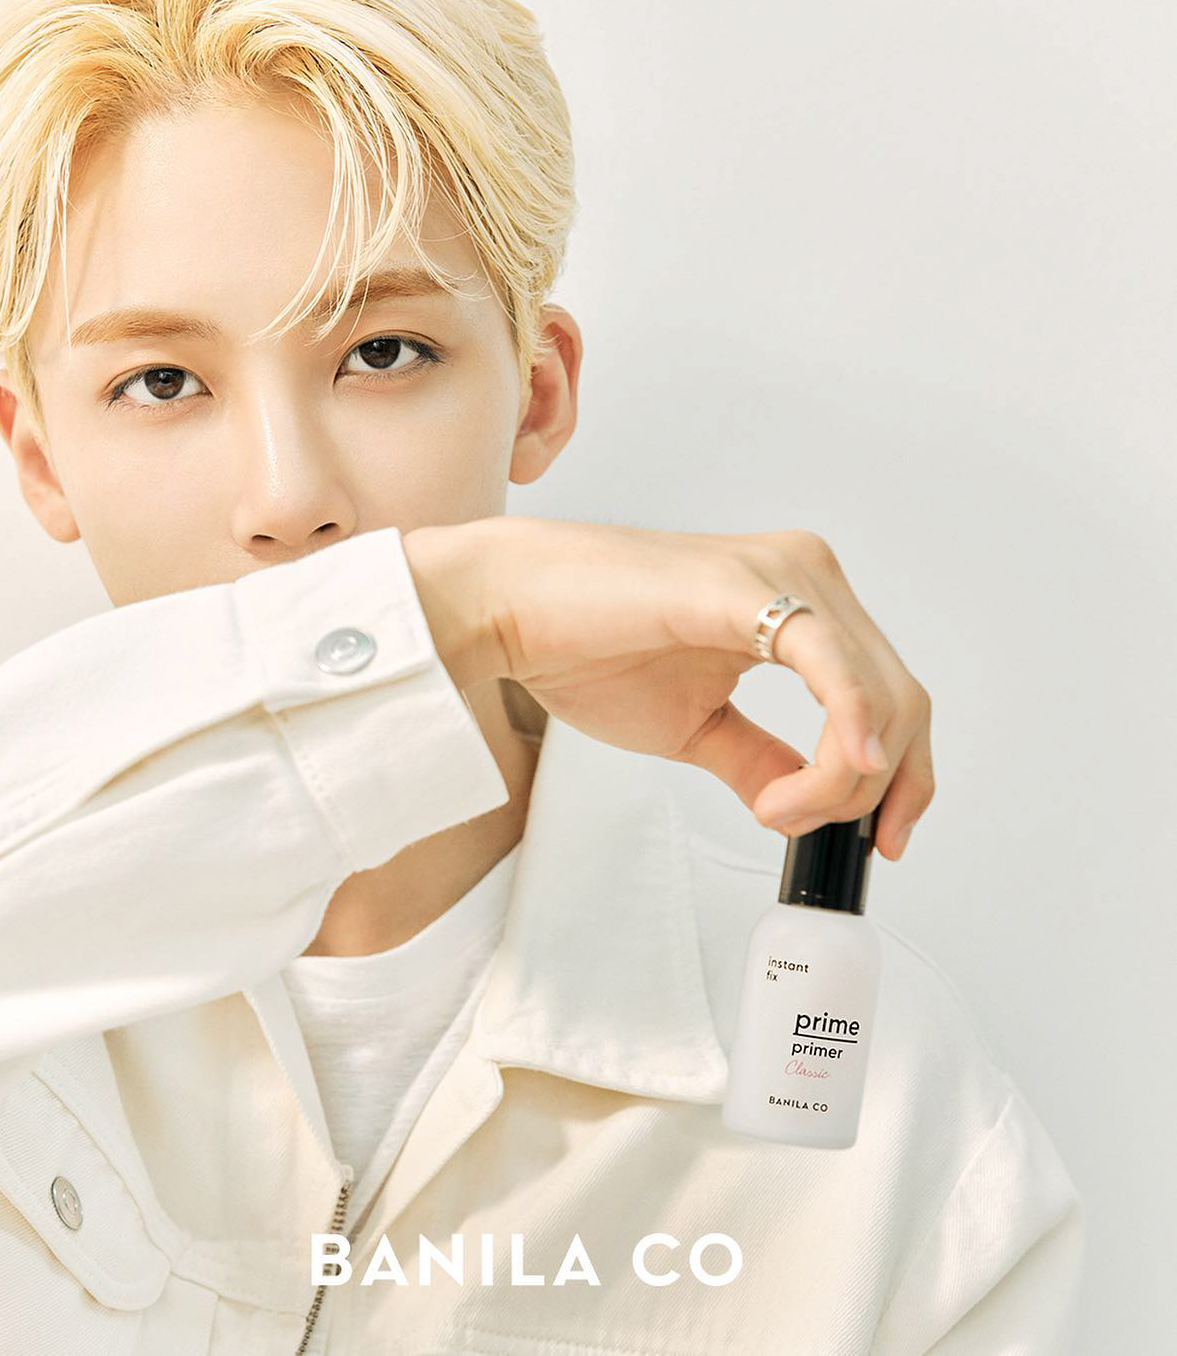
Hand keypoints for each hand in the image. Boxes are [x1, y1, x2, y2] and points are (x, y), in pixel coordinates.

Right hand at [403, 517, 932, 860]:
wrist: (508, 611)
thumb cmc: (584, 648)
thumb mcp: (696, 726)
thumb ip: (761, 759)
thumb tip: (816, 802)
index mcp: (800, 603)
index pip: (891, 696)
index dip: (905, 778)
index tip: (880, 842)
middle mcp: (807, 574)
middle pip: (900, 701)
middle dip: (872, 790)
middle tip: (799, 829)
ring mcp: (784, 573)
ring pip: (879, 693)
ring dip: (844, 778)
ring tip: (776, 811)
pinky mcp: (748, 587)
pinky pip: (833, 667)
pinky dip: (848, 730)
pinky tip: (843, 772)